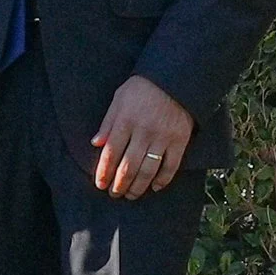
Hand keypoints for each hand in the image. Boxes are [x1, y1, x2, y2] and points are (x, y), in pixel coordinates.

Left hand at [92, 73, 193, 200]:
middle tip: (114, 193)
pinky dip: (162, 180)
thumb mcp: (119, 99)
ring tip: (130, 195)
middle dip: (119, 184)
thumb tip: (96, 143)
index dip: (104, 172)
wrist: (174, 79)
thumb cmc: (142, 88)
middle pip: (128, 166)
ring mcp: (163, 138)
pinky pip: (171, 167)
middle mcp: (143, 132)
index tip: (100, 184)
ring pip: (148, 171)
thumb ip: (108, 122)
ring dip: (137, 187)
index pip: (111, 153)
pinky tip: (154, 187)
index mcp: (125, 121)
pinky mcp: (179, 141)